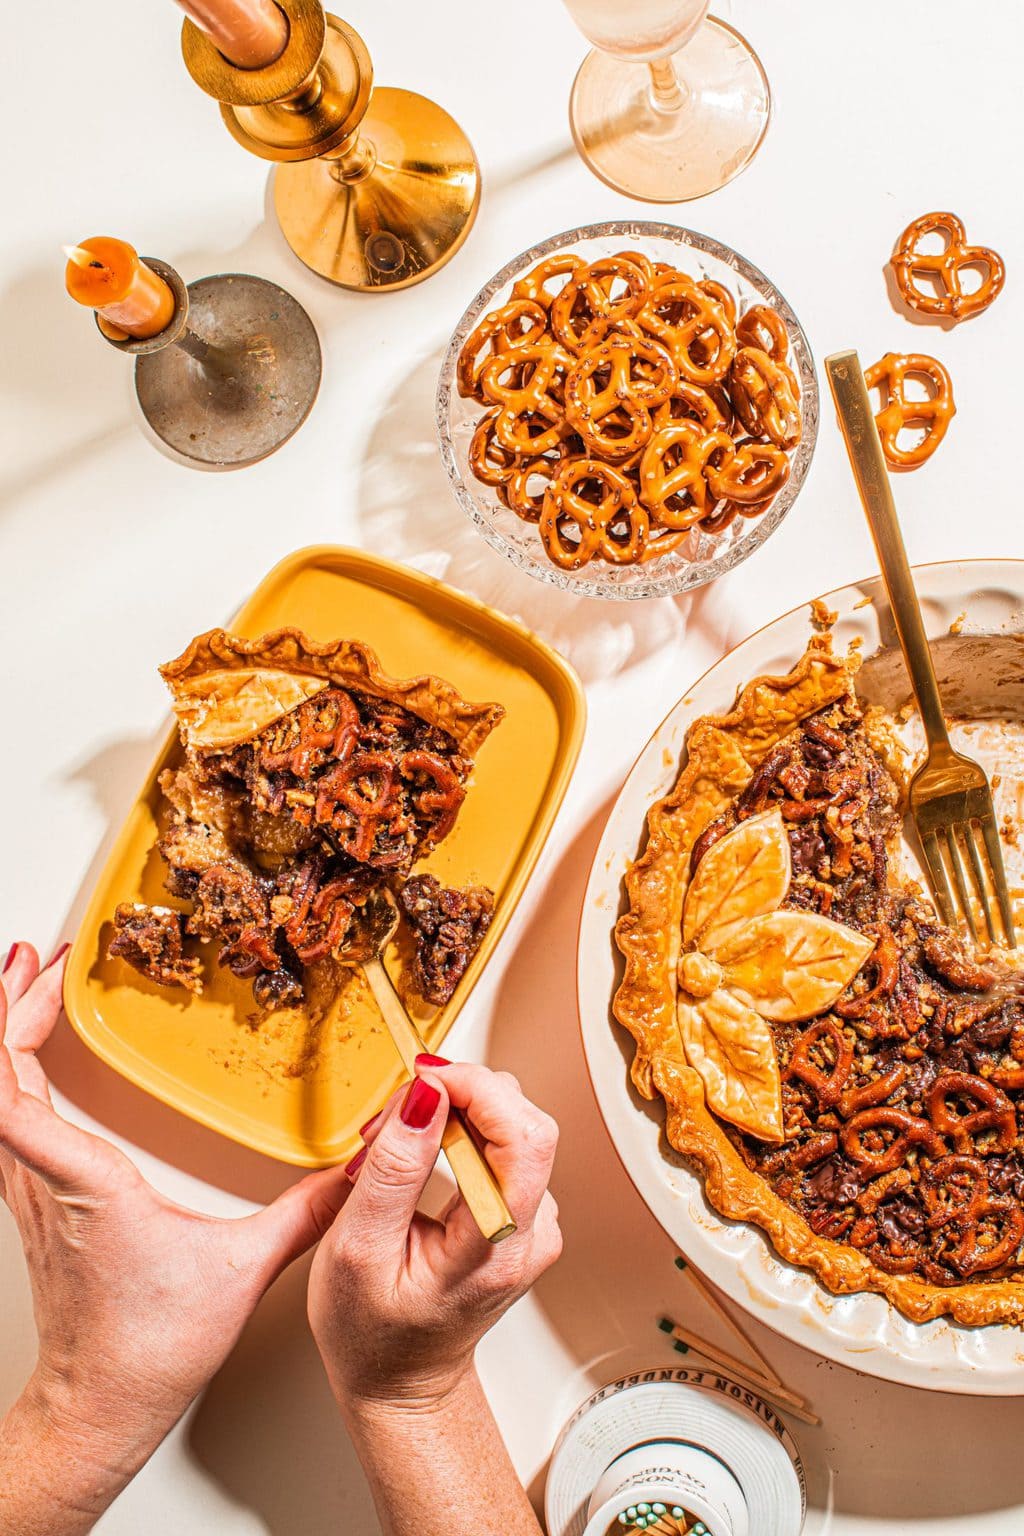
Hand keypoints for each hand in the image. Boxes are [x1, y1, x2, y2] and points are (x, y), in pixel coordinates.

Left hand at [0, 942, 350, 1485]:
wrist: (97, 1410)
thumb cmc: (149, 1350)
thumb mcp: (241, 1272)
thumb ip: (304, 1213)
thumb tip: (357, 1170)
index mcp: (84, 1185)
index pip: (13, 1098)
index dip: (12, 1026)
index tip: (44, 974)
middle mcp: (46, 1183)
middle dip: (9, 1006)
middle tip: (38, 955)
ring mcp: (33, 1195)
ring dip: (4, 1036)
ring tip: (29, 984)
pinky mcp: (38, 1206)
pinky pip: (7, 1123)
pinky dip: (11, 1074)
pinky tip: (30, 1059)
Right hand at [308, 1058, 560, 1410]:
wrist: (400, 1382)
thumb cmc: (372, 1333)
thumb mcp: (357, 1249)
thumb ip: (393, 1169)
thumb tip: (423, 1095)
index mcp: (497, 1246)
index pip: (523, 1135)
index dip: (475, 1087)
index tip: (421, 1079)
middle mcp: (531, 1233)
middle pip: (523, 1120)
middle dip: (457, 1094)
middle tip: (392, 1119)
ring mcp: (533, 1223)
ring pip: (512, 1125)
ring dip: (453, 1112)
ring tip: (394, 1144)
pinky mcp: (522, 1213)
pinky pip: (503, 1144)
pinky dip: (459, 1131)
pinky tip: (419, 1156)